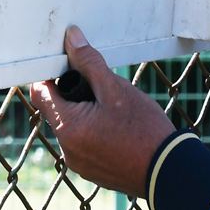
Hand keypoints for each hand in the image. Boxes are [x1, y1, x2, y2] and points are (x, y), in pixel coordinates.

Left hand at [28, 26, 176, 196]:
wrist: (169, 171)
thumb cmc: (145, 129)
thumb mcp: (116, 89)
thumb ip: (89, 63)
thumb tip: (71, 39)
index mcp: (68, 126)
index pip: (40, 92)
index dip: (51, 74)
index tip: (71, 66)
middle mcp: (66, 148)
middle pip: (56, 109)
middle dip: (73, 94)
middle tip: (102, 88)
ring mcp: (78, 163)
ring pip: (71, 127)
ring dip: (84, 113)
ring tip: (115, 111)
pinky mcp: (90, 171)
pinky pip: (82, 144)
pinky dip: (93, 132)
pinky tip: (117, 129)